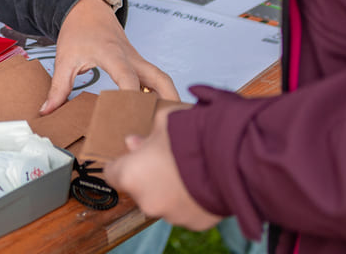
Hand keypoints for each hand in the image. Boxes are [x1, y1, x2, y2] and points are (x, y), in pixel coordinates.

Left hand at [40, 0, 177, 113]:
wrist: (88, 9)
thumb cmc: (78, 31)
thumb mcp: (64, 58)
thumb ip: (58, 87)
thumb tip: (47, 110)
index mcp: (112, 54)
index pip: (128, 78)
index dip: (130, 99)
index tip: (129, 119)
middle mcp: (131, 58)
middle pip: (159, 78)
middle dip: (166, 100)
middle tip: (166, 127)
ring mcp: (138, 61)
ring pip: (162, 79)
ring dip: (168, 98)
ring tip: (167, 125)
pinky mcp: (139, 64)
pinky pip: (155, 79)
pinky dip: (159, 94)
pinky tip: (154, 113)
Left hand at [104, 104, 222, 229]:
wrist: (234, 158)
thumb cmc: (193, 135)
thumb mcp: (163, 121)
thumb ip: (145, 135)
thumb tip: (134, 143)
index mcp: (131, 175)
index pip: (112, 173)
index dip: (122, 162)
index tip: (132, 156)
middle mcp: (146, 201)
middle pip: (139, 188)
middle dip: (148, 175)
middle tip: (166, 158)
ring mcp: (171, 216)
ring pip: (163, 201)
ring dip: (169, 189)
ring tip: (188, 169)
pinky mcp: (194, 224)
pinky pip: (185, 209)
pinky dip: (189, 199)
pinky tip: (201, 181)